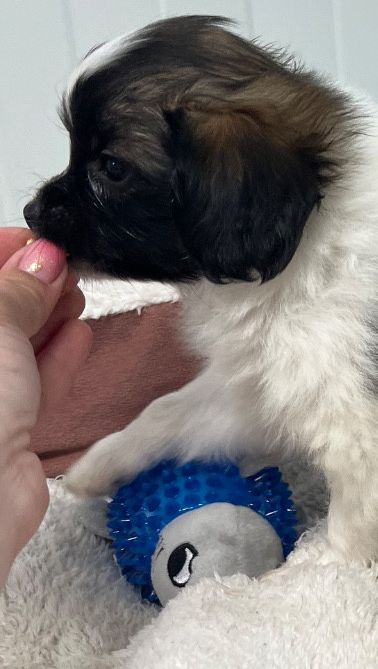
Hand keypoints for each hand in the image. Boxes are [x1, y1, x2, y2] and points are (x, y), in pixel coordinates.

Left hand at [0, 230, 92, 587]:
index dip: (2, 251)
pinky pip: (32, 383)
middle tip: (66, 264)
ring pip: (12, 345)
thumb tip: (38, 257)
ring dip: (46, 317)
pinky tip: (78, 334)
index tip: (40, 238)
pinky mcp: (5, 430)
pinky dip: (56, 357)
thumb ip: (17, 287)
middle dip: (27, 282)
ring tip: (77, 292)